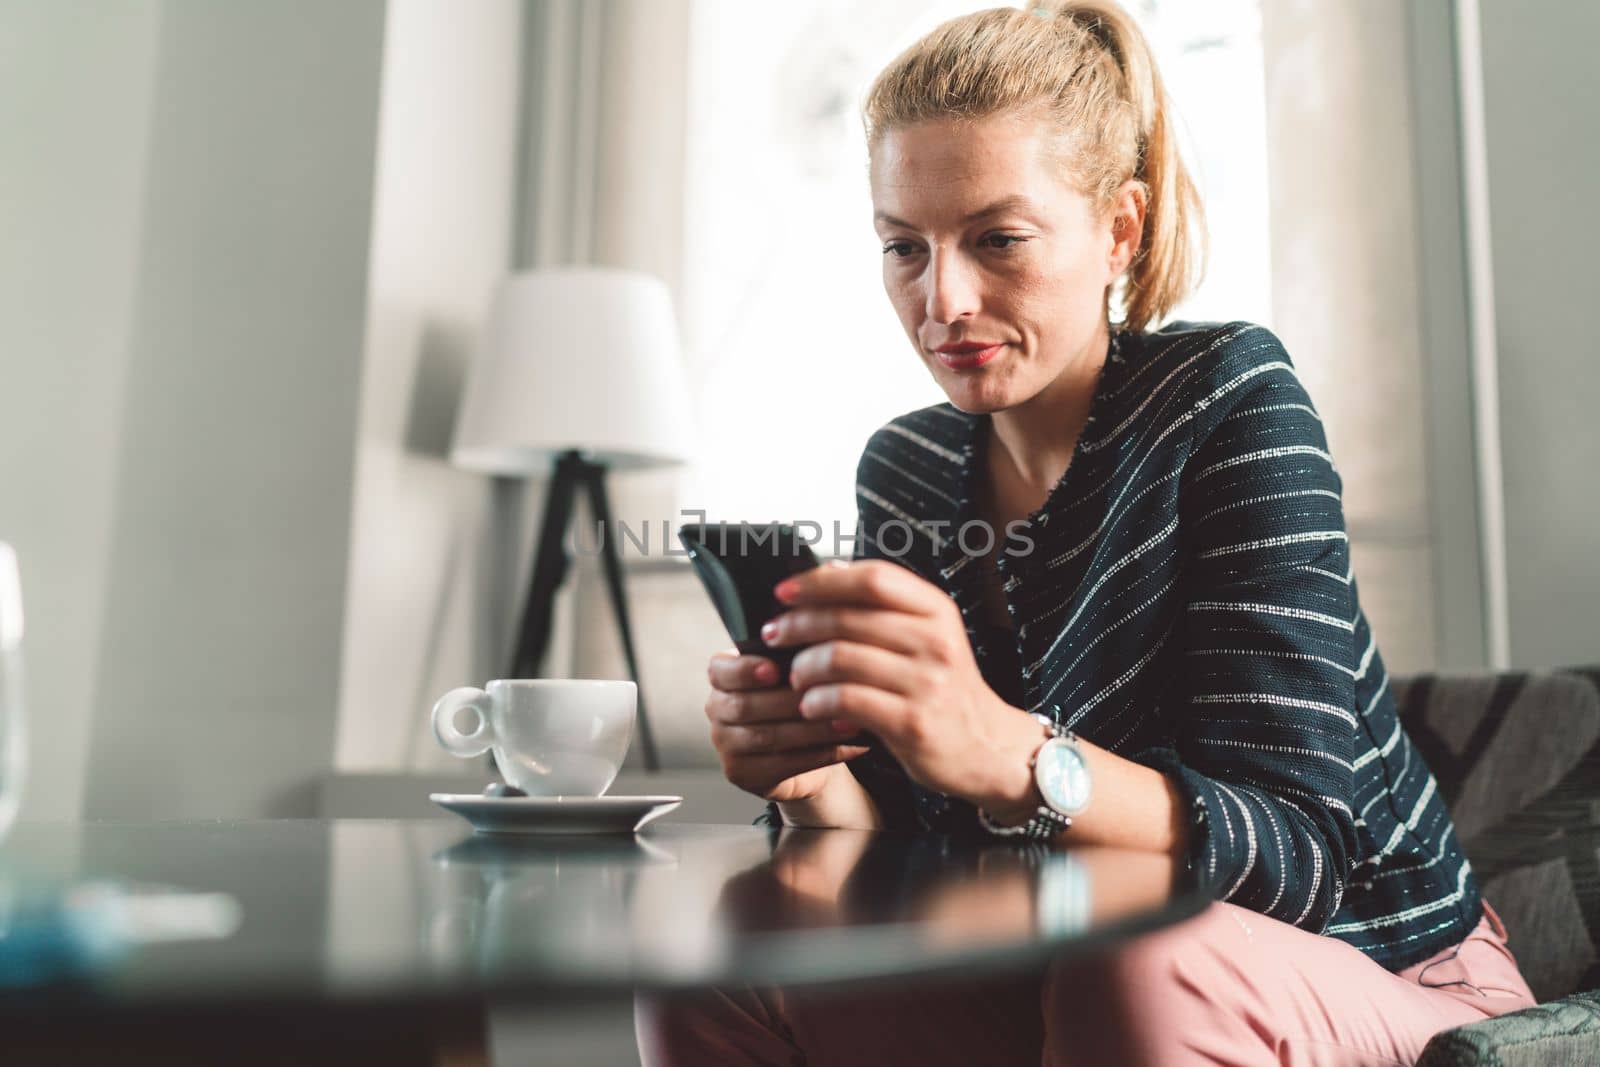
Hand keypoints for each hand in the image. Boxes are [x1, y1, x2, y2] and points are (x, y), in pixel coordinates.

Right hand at [704, 648, 871, 803]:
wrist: (806, 746)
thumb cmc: (799, 697)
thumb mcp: (794, 671)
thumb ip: (796, 657)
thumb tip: (821, 645)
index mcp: (722, 677)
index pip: (721, 670)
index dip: (745, 670)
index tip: (775, 670)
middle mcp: (716, 709)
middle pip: (745, 706)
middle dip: (790, 702)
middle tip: (829, 696)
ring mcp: (725, 745)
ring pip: (767, 737)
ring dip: (811, 730)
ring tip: (847, 724)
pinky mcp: (742, 774)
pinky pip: (782, 764)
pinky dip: (818, 754)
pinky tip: (845, 746)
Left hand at [762, 559, 1040, 808]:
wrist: (987, 747)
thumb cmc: (946, 688)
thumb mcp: (930, 637)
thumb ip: (886, 607)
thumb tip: (829, 570)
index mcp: (936, 611)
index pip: (872, 578)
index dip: (822, 581)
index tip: (786, 591)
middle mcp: (935, 641)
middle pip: (847, 617)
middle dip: (799, 624)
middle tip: (774, 635)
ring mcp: (927, 682)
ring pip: (840, 658)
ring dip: (804, 667)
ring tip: (795, 678)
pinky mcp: (912, 722)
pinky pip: (847, 700)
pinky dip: (818, 701)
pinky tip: (811, 706)